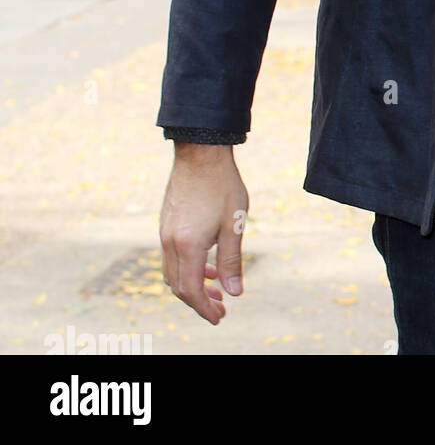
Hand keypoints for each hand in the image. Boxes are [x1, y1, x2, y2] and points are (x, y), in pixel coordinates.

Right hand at [160, 144, 248, 324]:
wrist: (200, 151)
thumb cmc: (221, 184)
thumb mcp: (234, 223)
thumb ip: (232, 260)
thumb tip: (234, 292)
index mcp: (187, 245)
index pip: (191, 291)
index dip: (204, 309)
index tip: (219, 317)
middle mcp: (170, 242)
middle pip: (179, 286)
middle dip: (198, 301)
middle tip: (220, 308)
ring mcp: (164, 232)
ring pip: (173, 272)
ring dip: (193, 285)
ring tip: (217, 286)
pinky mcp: (166, 222)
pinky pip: (171, 256)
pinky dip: (187, 267)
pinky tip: (207, 263)